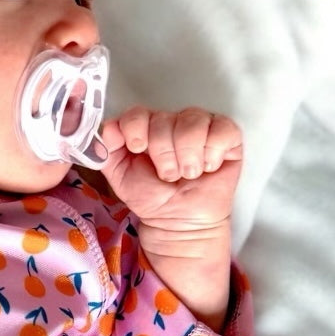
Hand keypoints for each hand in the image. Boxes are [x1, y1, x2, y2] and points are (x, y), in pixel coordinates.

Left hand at [99, 106, 242, 234]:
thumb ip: (107, 151)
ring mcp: (201, 125)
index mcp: (146, 127)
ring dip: (187, 158)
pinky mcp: (227, 135)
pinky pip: (221, 131)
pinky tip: (208, 167)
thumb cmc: (153, 198)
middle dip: (163, 155)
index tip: (138, 150)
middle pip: (163, 120)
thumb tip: (109, 128)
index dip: (136, 130)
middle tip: (168, 176)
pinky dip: (212, 154)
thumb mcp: (120, 177)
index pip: (137, 113)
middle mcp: (172, 121)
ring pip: (191, 123)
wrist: (179, 222)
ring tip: (188, 175)